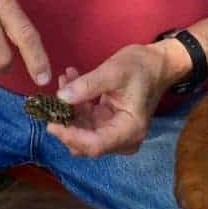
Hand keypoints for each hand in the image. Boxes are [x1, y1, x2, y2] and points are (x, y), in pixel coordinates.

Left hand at [46, 44, 169, 157]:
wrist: (157, 63)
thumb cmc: (141, 66)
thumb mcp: (114, 71)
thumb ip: (88, 85)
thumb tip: (60, 98)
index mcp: (129, 130)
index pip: (95, 145)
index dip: (71, 137)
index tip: (51, 123)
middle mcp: (122, 138)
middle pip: (86, 142)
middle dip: (66, 122)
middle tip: (53, 97)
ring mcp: (114, 132)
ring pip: (82, 131)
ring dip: (69, 108)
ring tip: (65, 79)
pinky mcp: (108, 123)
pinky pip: (85, 120)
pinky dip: (76, 103)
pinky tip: (70, 80)